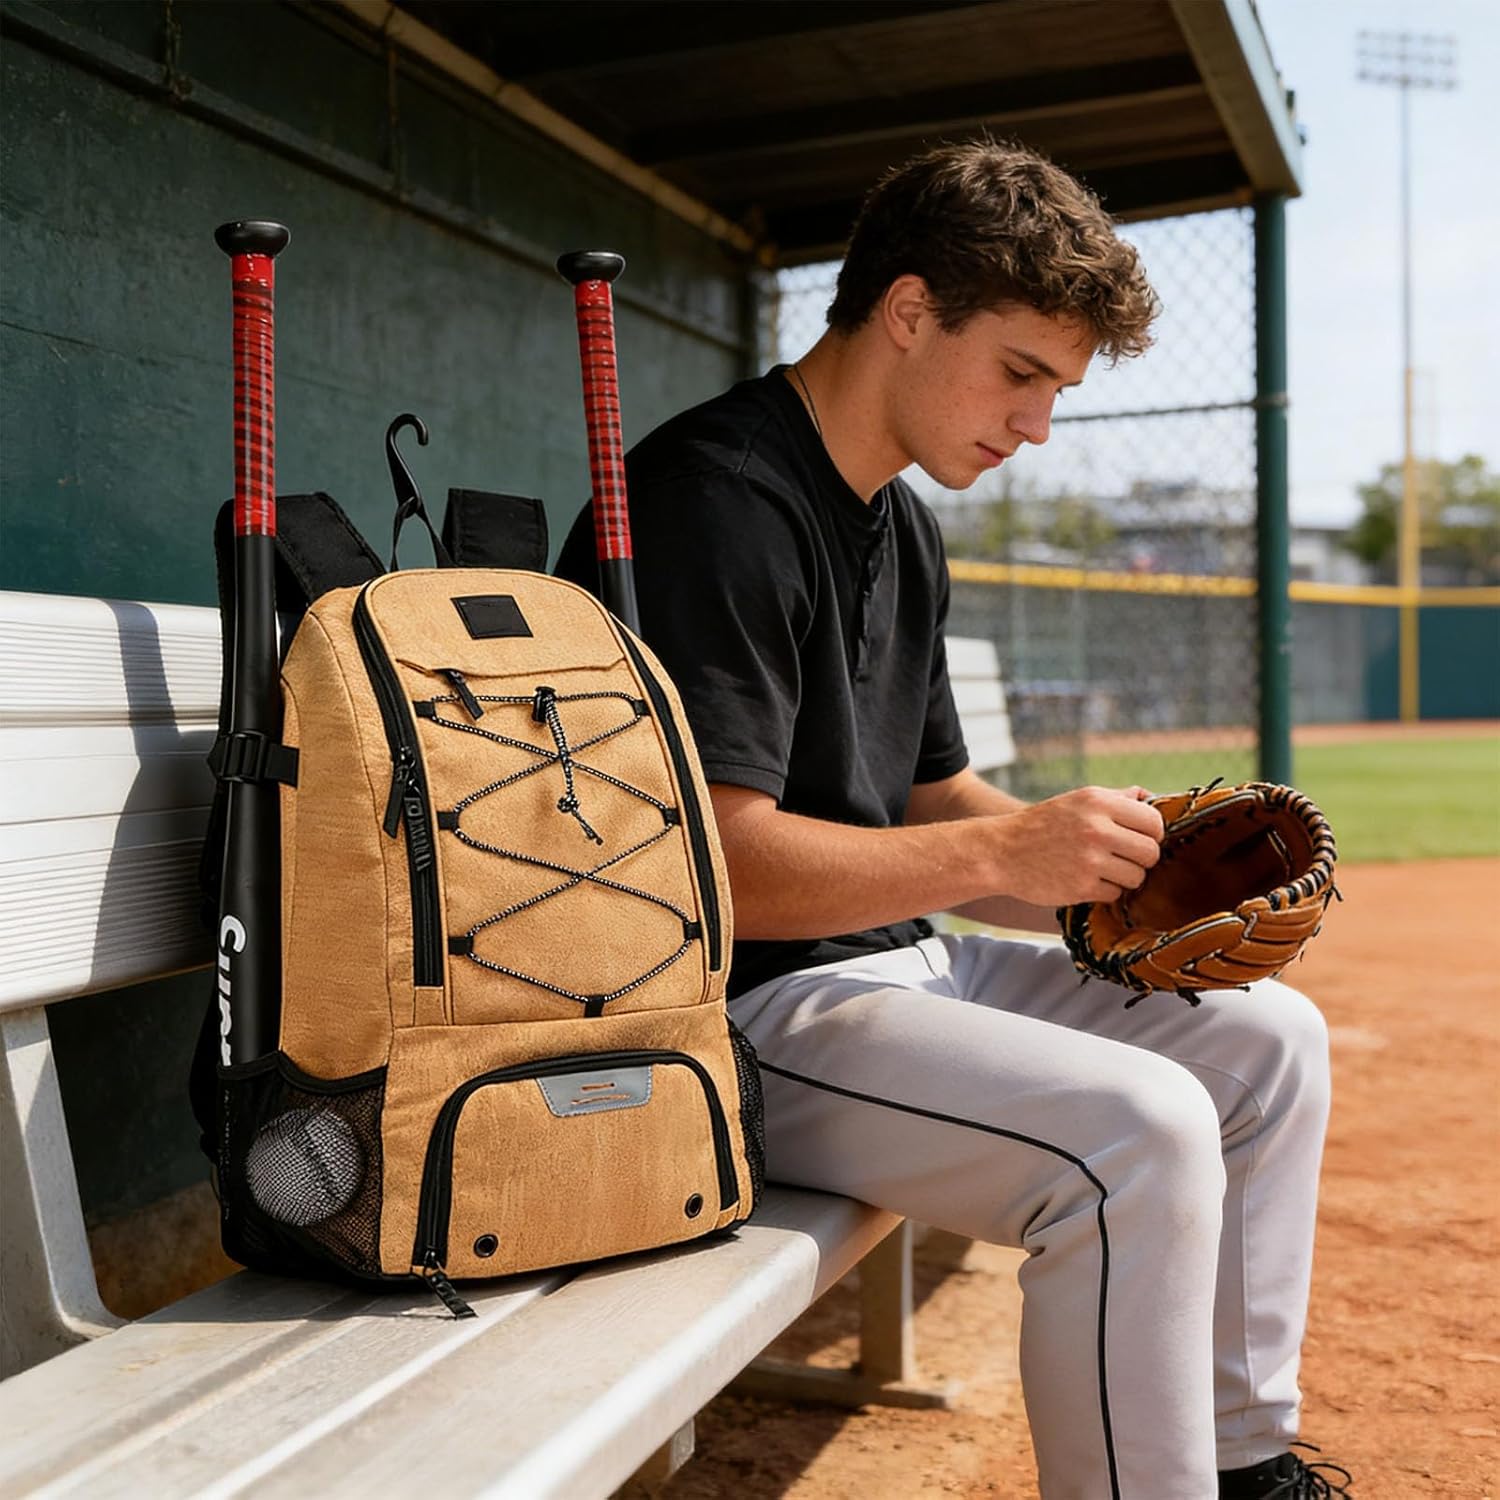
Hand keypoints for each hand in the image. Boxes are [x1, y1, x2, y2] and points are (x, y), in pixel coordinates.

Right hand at [986, 785, 1163, 906]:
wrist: (1001, 851)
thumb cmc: (1042, 825)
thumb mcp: (1077, 800)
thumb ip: (1115, 798)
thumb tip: (1149, 797)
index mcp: (1098, 802)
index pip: (1154, 822)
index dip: (1151, 833)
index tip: (1139, 838)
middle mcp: (1096, 828)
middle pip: (1151, 853)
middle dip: (1142, 859)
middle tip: (1123, 858)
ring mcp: (1089, 859)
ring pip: (1137, 877)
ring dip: (1124, 877)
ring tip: (1102, 869)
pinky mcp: (1081, 886)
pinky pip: (1115, 893)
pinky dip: (1105, 890)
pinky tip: (1086, 879)